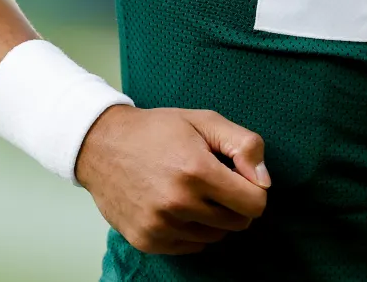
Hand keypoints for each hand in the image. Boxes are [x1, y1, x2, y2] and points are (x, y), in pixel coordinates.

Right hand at [76, 105, 269, 255]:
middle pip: (238, 223)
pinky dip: (192, 229)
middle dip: (234, 204)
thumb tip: (264, 181)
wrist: (101, 146)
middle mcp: (179, 203)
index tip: (239, 177)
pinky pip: (192, 246)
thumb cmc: (157, 131)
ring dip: (213, 217)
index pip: (254, 203)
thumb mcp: (204, 121)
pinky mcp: (148, 241)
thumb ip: (244, 145)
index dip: (253, 189)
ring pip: (215, 236)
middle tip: (214, 182)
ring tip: (192, 191)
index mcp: (197, 171)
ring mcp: (161, 226)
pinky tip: (176, 206)